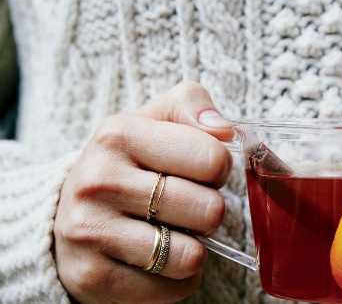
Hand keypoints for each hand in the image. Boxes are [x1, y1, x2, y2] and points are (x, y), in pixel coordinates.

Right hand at [54, 81, 234, 302]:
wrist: (69, 214)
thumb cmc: (129, 163)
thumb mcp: (155, 120)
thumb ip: (192, 105)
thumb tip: (223, 130)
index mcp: (119, 134)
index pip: (213, 159)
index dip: (219, 170)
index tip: (200, 172)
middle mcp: (97, 181)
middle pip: (208, 210)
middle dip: (207, 212)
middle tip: (183, 206)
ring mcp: (90, 232)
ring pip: (192, 255)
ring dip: (193, 249)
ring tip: (168, 232)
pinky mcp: (93, 278)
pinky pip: (174, 289)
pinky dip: (177, 280)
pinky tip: (155, 260)